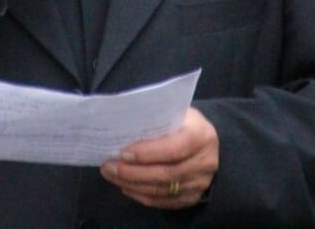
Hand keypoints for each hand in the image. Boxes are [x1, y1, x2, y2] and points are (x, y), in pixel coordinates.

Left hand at [100, 107, 218, 209]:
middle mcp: (205, 162)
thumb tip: (120, 124)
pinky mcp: (193, 198)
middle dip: (132, 172)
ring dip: (132, 184)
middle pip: (166, 173)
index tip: (122, 153)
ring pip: (162, 190)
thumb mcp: (176, 113)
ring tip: (112, 175)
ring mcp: (200, 183)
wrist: (205, 143)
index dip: (147, 153)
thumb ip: (155, 118)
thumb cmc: (184, 123)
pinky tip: (125, 186)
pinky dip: (141, 195)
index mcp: (202, 136)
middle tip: (108, 167)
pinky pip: (163, 202)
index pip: (173, 148)